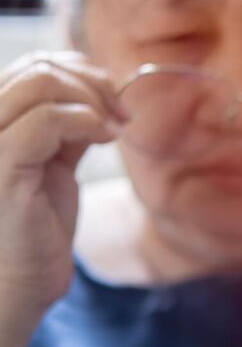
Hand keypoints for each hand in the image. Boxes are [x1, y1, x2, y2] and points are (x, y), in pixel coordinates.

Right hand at [0, 51, 128, 314]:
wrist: (18, 281)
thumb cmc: (37, 227)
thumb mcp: (55, 163)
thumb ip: (66, 128)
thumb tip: (99, 95)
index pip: (32, 65)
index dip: (80, 71)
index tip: (115, 100)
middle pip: (38, 67)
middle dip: (93, 83)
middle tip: (123, 115)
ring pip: (40, 84)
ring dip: (93, 100)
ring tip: (116, 129)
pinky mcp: (2, 166)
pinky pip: (46, 121)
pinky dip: (86, 121)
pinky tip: (107, 139)